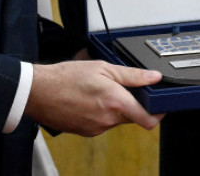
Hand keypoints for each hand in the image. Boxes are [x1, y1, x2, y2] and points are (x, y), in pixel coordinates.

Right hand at [26, 60, 162, 135]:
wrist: (40, 92)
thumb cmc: (67, 77)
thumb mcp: (103, 67)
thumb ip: (132, 75)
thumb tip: (153, 77)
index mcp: (117, 103)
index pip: (149, 119)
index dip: (158, 113)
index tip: (159, 105)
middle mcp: (108, 120)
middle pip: (132, 117)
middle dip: (132, 105)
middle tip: (122, 88)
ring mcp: (97, 128)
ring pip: (116, 120)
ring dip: (115, 108)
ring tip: (100, 91)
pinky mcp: (86, 132)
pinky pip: (102, 124)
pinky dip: (101, 113)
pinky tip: (89, 100)